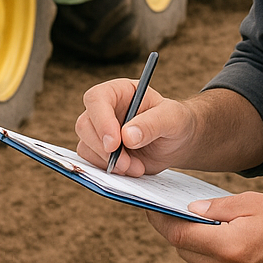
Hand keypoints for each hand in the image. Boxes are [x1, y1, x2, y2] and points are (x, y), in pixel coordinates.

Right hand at [74, 78, 196, 176]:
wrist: (177, 142)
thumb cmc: (176, 122)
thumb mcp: (172, 118)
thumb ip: (152, 124)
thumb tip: (127, 136)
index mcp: (119, 91)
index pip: (96, 98)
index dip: (101, 120)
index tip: (115, 143)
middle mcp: (105, 109)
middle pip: (84, 125)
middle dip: (104, 149)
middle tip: (127, 162)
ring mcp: (100, 130)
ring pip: (85, 145)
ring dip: (108, 162)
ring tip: (137, 167)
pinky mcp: (100, 151)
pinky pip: (91, 161)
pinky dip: (109, 170)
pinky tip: (132, 169)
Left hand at [148, 194, 262, 262]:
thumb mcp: (253, 204)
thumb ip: (217, 208)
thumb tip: (188, 210)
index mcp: (230, 248)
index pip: (180, 236)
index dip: (160, 221)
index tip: (148, 207)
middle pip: (183, 250)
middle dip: (172, 230)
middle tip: (162, 210)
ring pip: (193, 262)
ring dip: (187, 243)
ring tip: (183, 221)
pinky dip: (203, 255)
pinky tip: (206, 238)